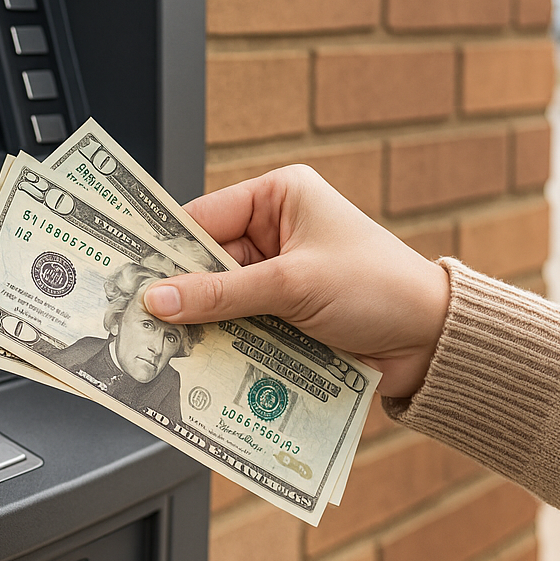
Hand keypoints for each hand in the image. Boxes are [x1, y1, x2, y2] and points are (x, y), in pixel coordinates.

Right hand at [142, 165, 449, 399]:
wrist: (433, 342)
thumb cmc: (380, 289)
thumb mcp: (294, 284)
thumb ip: (222, 294)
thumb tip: (158, 298)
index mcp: (281, 197)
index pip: (204, 217)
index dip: (166, 248)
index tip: (127, 275)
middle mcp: (277, 231)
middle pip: (206, 264)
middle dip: (179, 294)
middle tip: (135, 320)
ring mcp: (280, 277)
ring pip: (220, 301)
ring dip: (200, 326)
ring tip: (157, 348)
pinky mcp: (286, 316)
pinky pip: (241, 327)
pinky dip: (223, 344)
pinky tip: (196, 363)